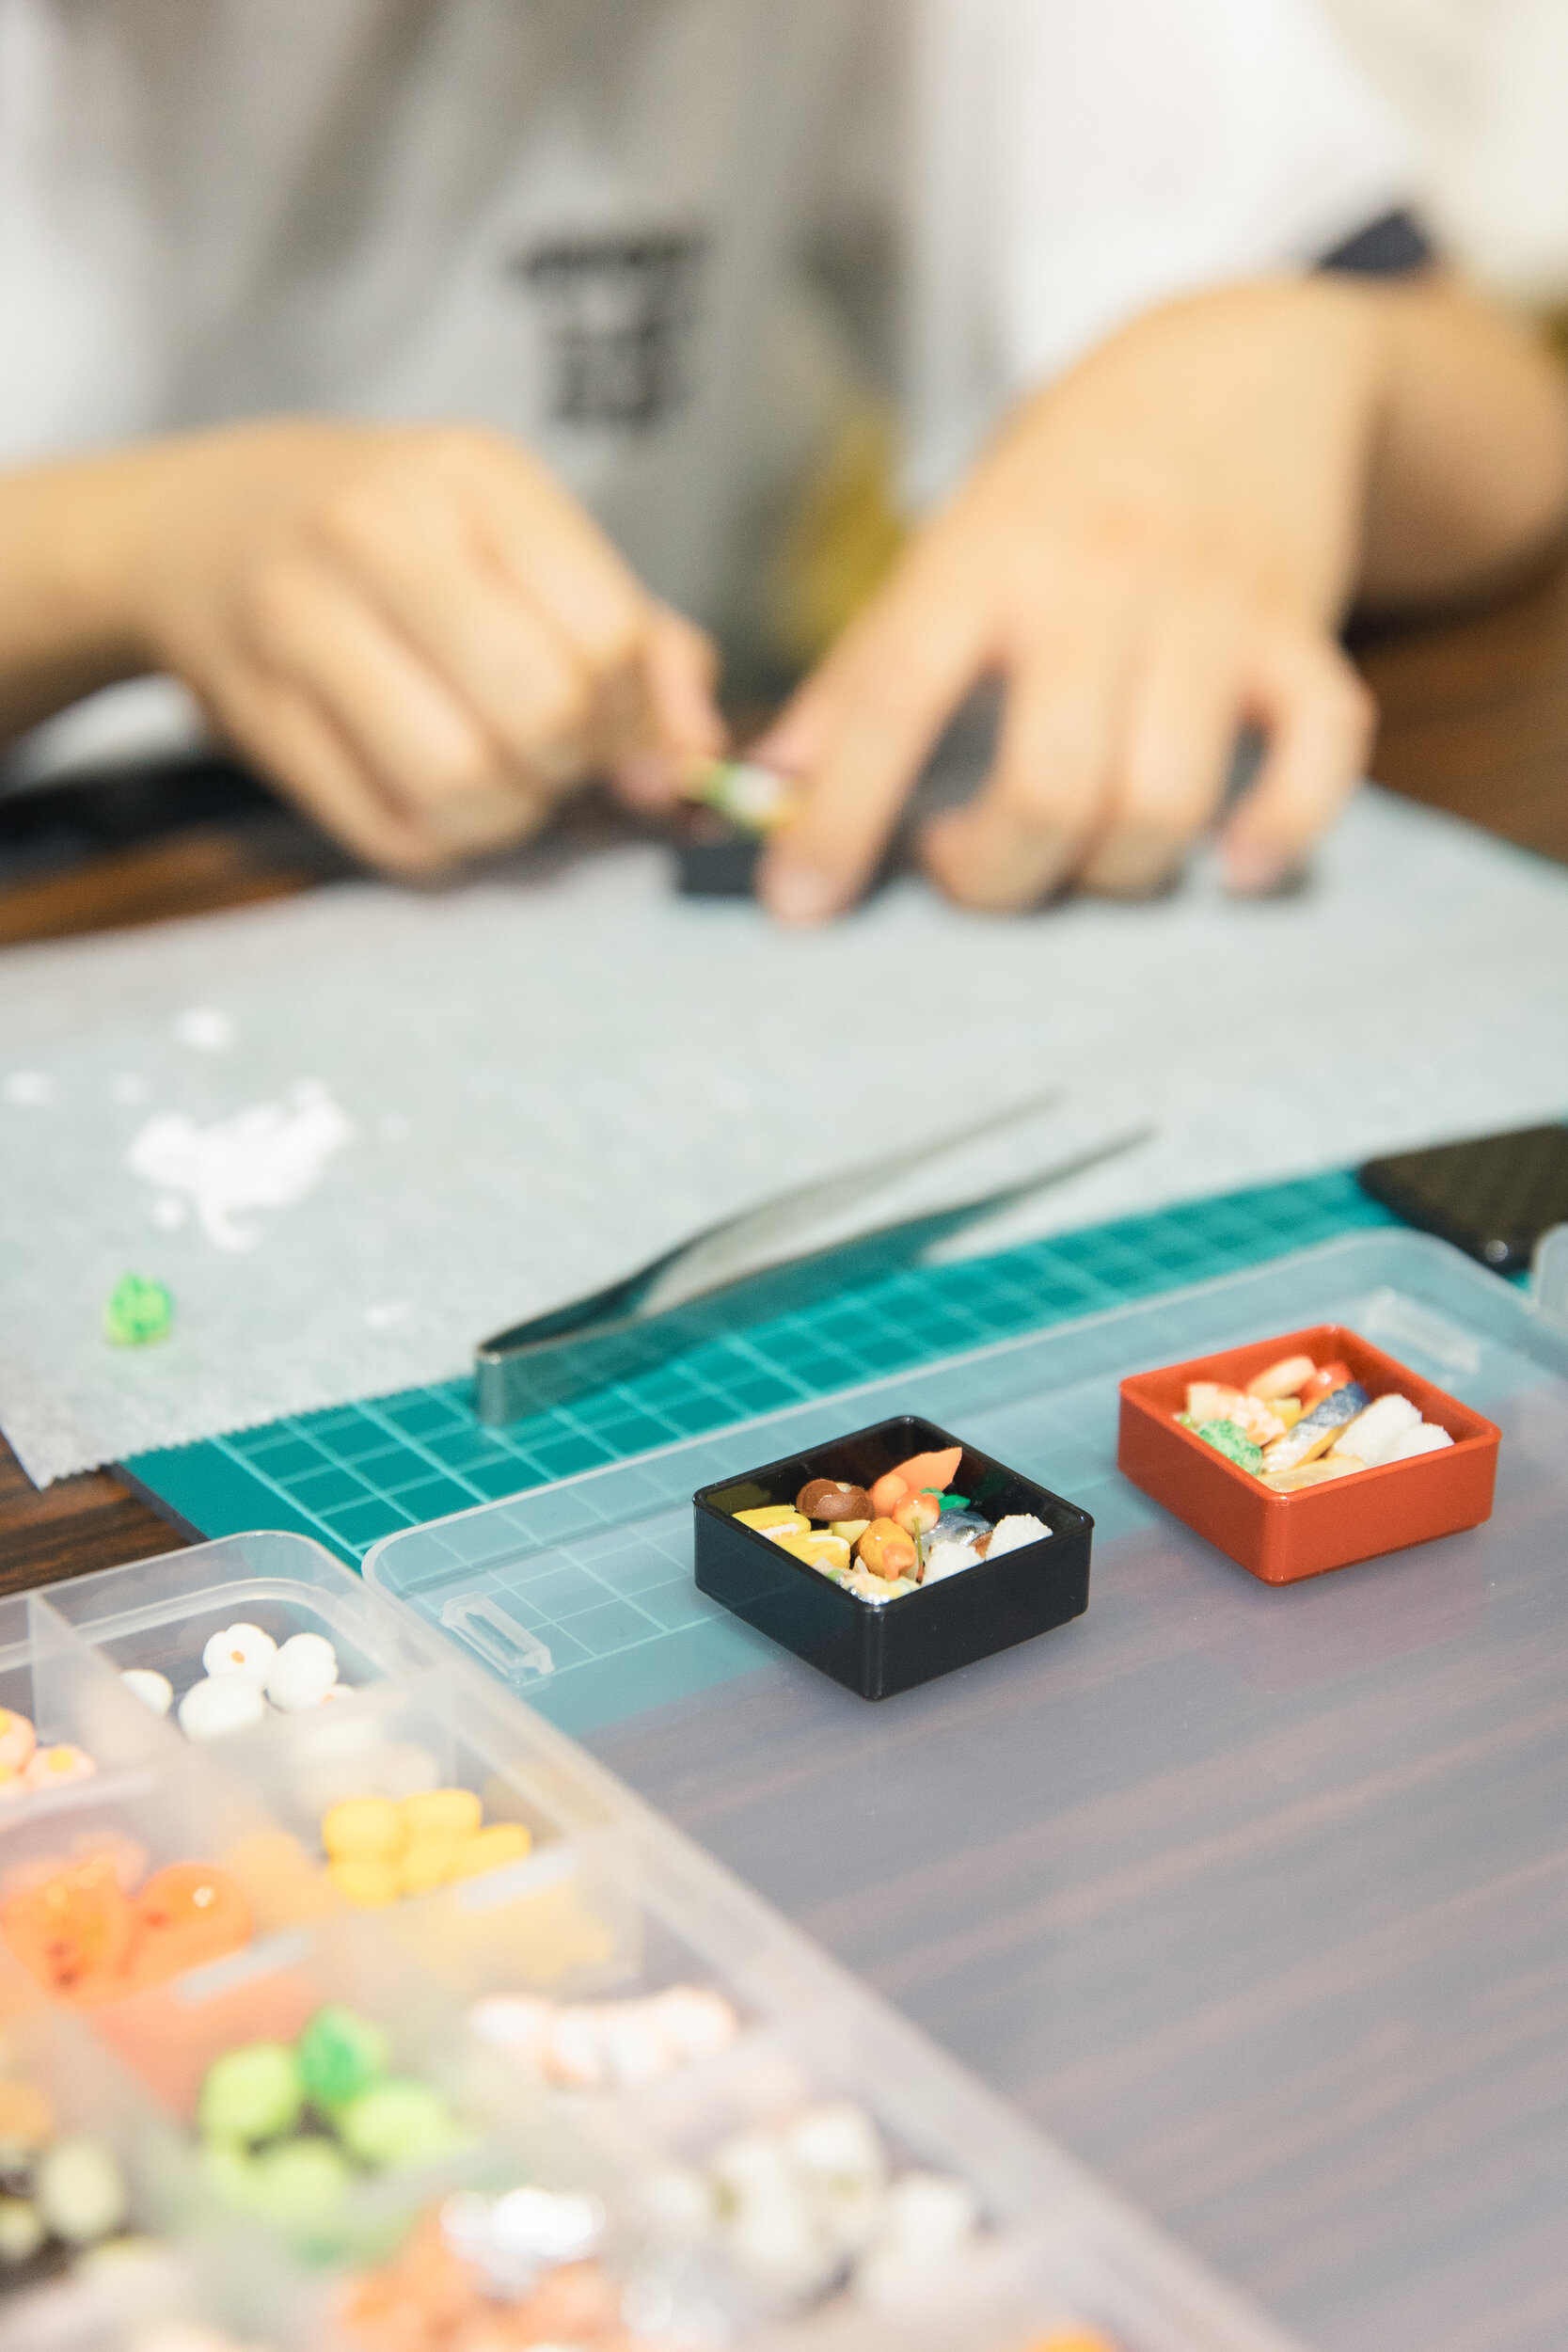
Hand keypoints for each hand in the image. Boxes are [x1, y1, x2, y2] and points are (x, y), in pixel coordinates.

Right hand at [111, 421, 724, 871]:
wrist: (204, 527)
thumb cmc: (408, 545)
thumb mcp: (528, 546)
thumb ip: (644, 644)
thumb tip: (700, 763)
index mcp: (473, 477)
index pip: (609, 635)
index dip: (634, 711)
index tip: (612, 717)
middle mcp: (377, 532)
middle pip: (543, 712)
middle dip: (572, 762)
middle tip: (552, 752)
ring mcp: (303, 623)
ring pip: (462, 786)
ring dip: (507, 815)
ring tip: (497, 777)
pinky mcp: (260, 718)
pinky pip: (392, 836)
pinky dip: (440, 843)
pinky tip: (433, 796)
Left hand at [754, 280, 1386, 919]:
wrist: (1236, 368)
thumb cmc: (1066, 486)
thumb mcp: (945, 550)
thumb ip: (859, 677)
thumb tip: (765, 793)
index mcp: (987, 556)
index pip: (896, 698)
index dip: (840, 815)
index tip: (799, 905)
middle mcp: (1102, 582)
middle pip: (1048, 785)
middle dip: (994, 875)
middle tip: (960, 865)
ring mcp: (1213, 614)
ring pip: (1167, 801)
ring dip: (1110, 873)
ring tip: (1068, 854)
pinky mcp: (1305, 638)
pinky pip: (1318, 758)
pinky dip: (1281, 831)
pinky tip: (1233, 864)